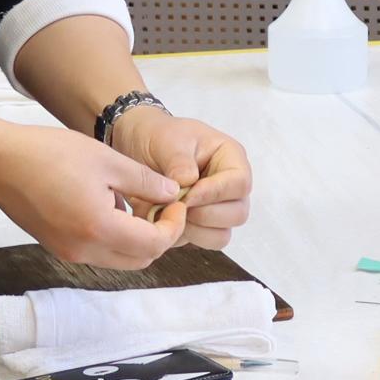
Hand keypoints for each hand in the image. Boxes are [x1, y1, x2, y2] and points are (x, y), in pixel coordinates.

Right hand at [0, 120, 186, 268]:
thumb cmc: (50, 154)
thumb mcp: (107, 160)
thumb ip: (145, 182)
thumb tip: (172, 194)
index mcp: (99, 228)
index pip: (154, 244)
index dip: (174, 226)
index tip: (176, 202)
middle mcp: (84, 250)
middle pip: (140, 260)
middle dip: (160, 236)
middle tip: (163, 205)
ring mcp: (69, 252)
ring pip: (120, 259)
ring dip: (138, 239)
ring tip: (138, 203)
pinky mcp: (58, 247)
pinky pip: (99, 252)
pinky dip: (116, 237)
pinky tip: (111, 205)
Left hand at [110, 109, 253, 250]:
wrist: (139, 146)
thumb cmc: (159, 136)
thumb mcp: (167, 140)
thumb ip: (179, 161)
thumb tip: (188, 183)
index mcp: (230, 158)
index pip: (240, 183)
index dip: (215, 193)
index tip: (187, 194)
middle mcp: (229, 186)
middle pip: (237, 214)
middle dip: (205, 215)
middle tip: (176, 206)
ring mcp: (217, 208)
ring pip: (221, 235)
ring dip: (194, 230)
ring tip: (169, 212)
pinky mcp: (201, 225)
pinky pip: (200, 242)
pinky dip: (182, 236)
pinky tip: (164, 218)